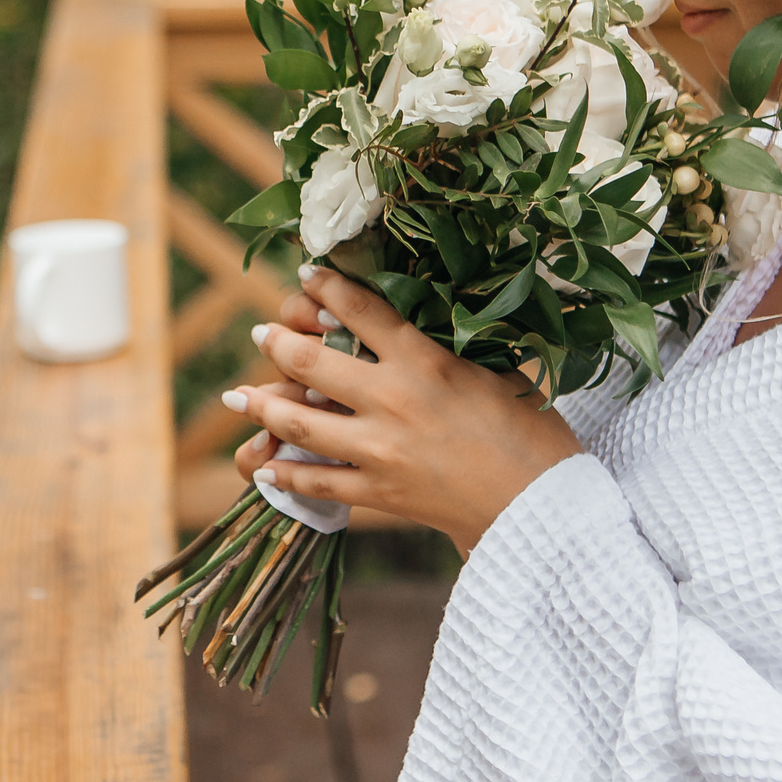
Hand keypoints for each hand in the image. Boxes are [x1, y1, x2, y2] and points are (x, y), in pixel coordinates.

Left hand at [225, 266, 581, 553]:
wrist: (542, 507)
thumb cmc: (534, 435)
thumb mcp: (497, 374)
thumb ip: (452, 354)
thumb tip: (423, 334)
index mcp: (425, 361)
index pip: (362, 311)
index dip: (327, 287)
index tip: (308, 274)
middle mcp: (392, 400)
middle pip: (312, 362)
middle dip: (279, 343)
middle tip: (261, 333)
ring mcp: (380, 450)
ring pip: (301, 423)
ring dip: (264, 405)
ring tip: (239, 395)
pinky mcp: (379, 493)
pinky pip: (319, 483)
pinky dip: (286, 474)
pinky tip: (264, 466)